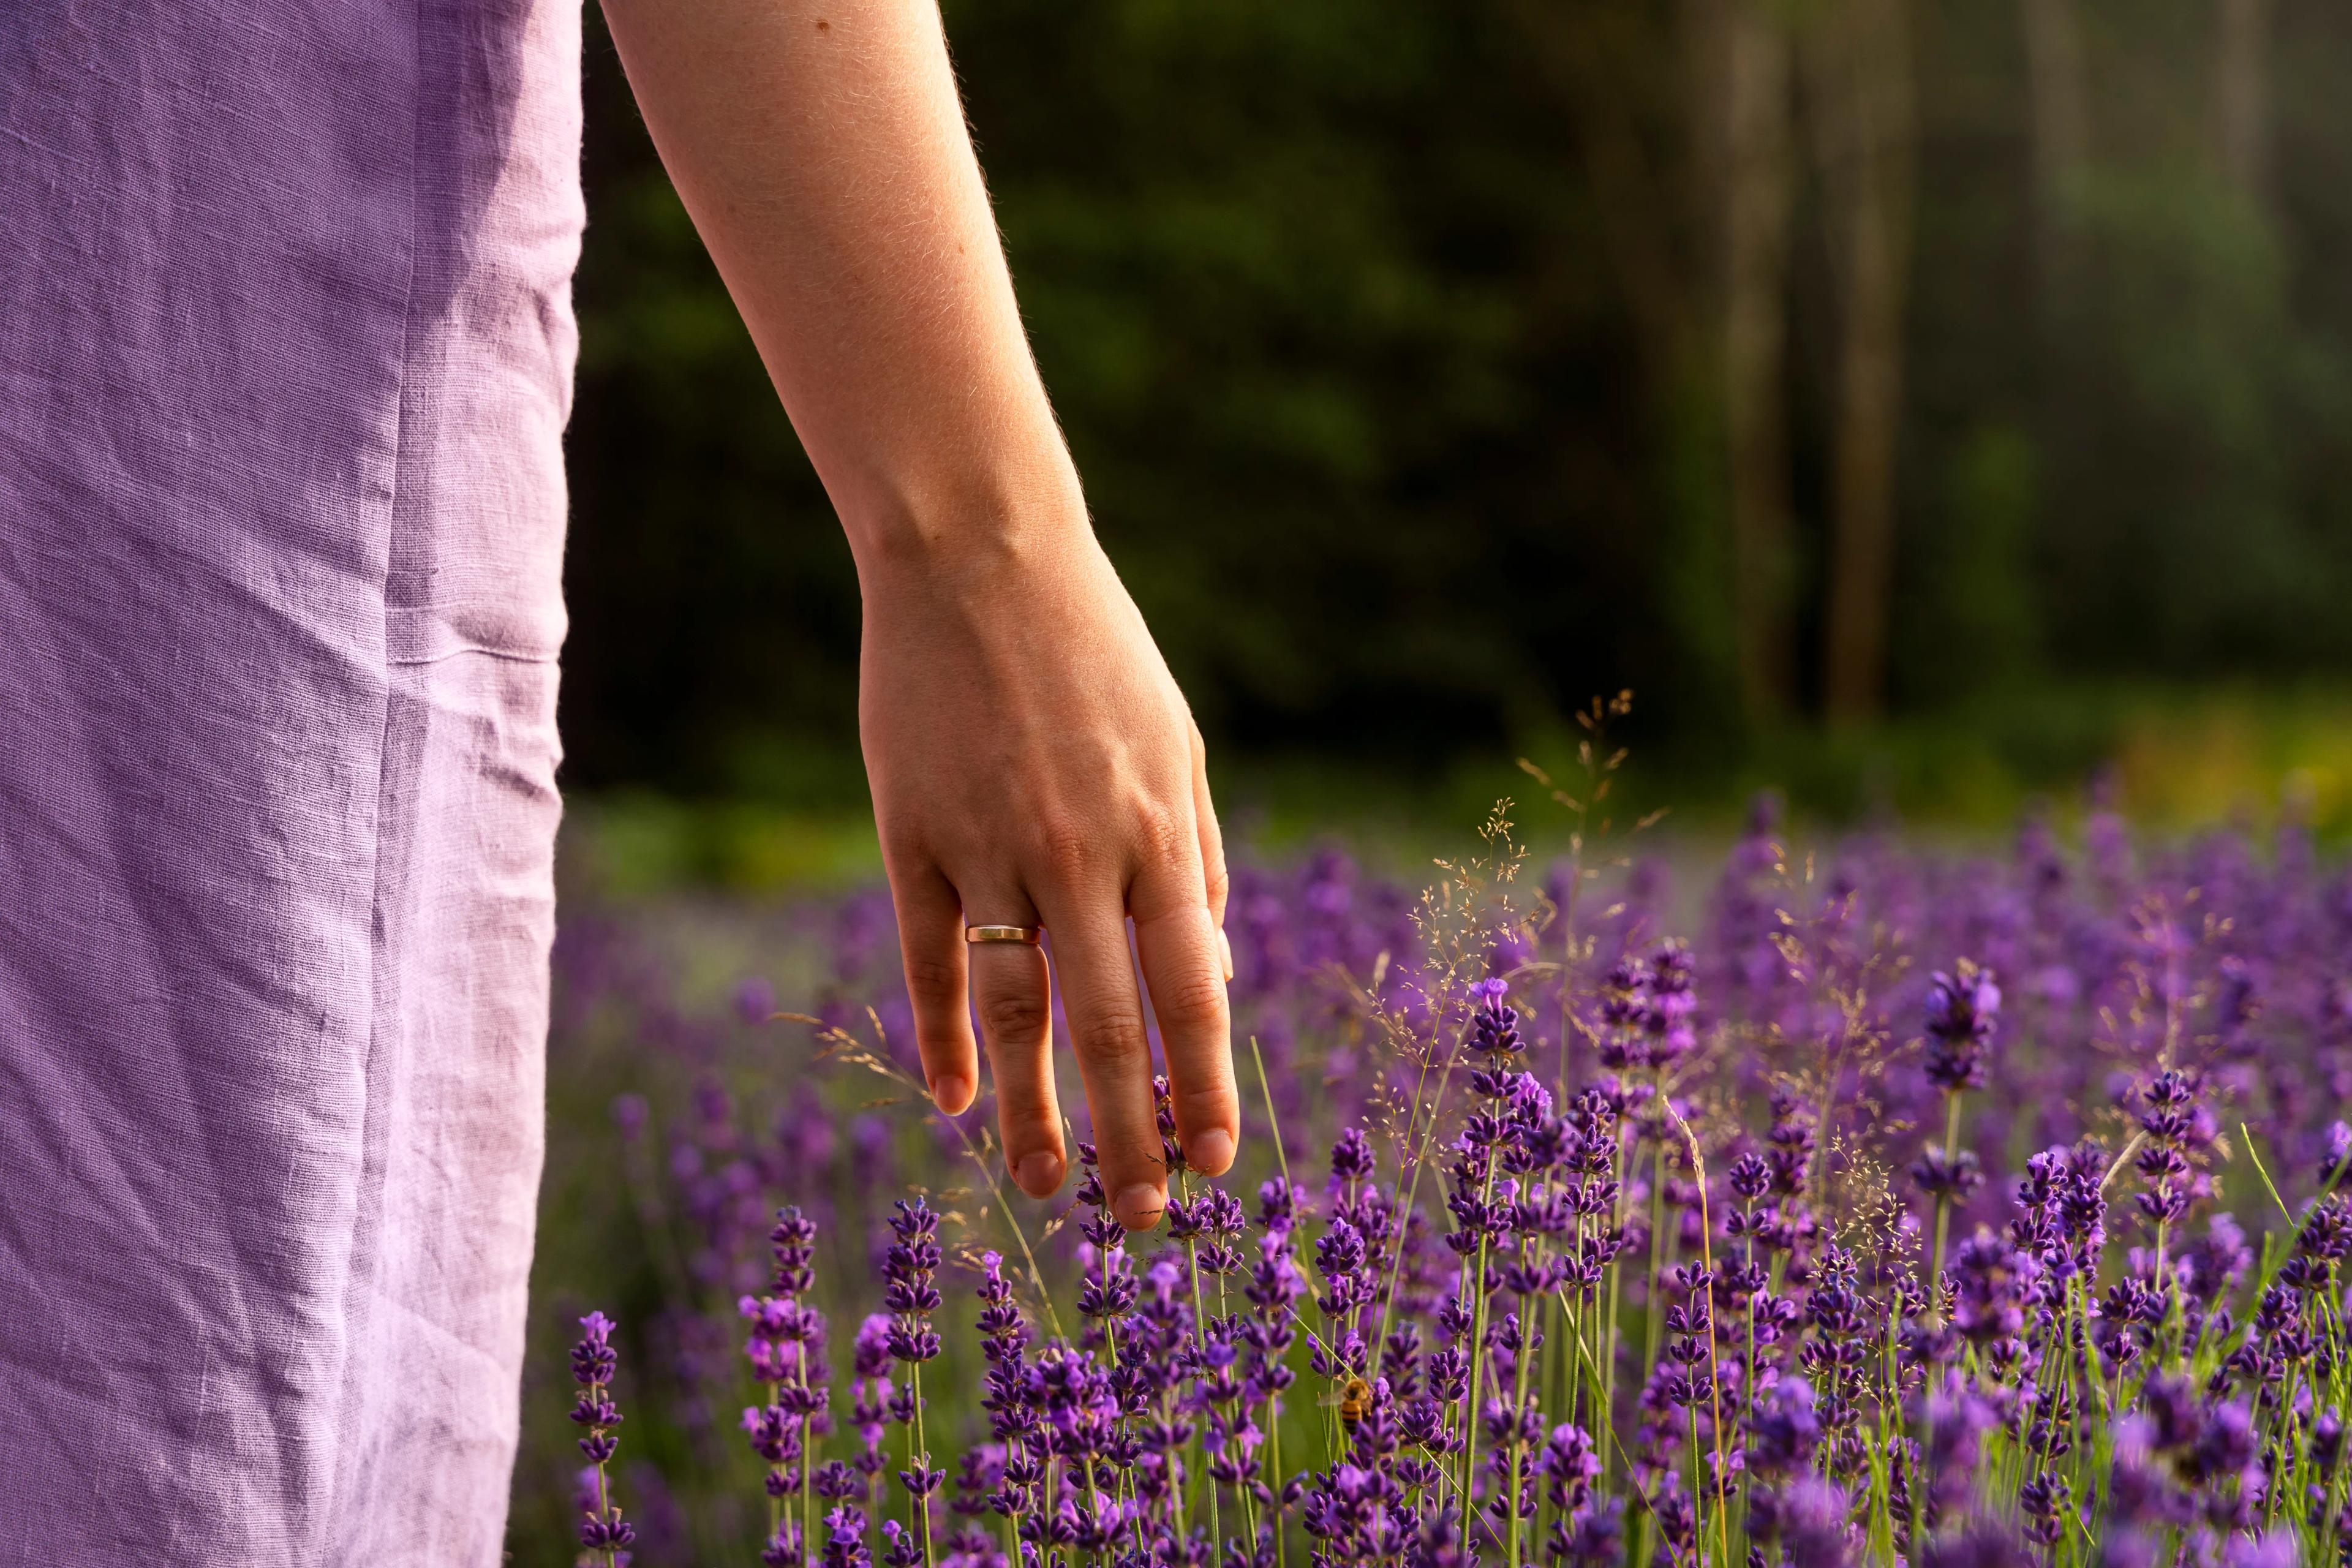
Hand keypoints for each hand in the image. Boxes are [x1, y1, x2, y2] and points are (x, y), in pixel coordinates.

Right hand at [858, 514, 1235, 1229]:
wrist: (978, 553)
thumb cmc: (1095, 650)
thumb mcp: (1178, 743)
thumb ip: (1197, 857)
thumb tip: (1208, 972)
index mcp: (1160, 832)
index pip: (1192, 994)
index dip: (1208, 1088)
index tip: (1220, 1164)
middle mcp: (1080, 854)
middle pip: (1109, 1029)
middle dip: (1130, 1136)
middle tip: (1145, 1219)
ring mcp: (990, 847)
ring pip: (1013, 1013)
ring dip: (1031, 1114)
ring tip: (1042, 1190)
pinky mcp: (912, 834)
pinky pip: (927, 958)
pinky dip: (939, 1038)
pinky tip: (953, 1101)